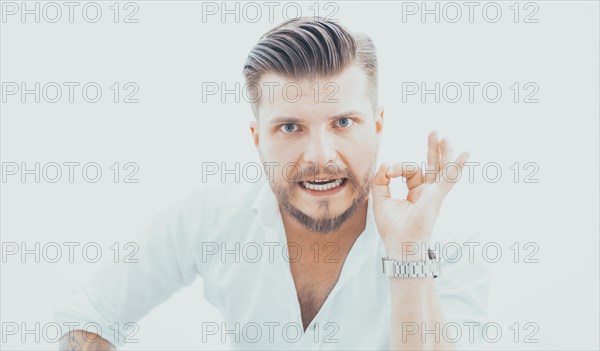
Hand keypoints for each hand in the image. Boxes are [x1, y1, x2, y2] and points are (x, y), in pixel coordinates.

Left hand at [371, 131, 468, 257]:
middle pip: (432, 165)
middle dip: (432, 148)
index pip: (410, 171)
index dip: (397, 168)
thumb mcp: (380, 200)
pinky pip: (449, 178)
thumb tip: (385, 164)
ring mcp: (434, 194)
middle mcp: (427, 192)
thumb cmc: (392, 228)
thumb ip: (380, 181)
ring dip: (442, 151)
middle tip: (434, 131)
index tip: (388, 173)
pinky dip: (457, 166)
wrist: (399, 244)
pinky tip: (465, 153)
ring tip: (442, 135)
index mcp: (416, 193)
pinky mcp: (436, 196)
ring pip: (441, 168)